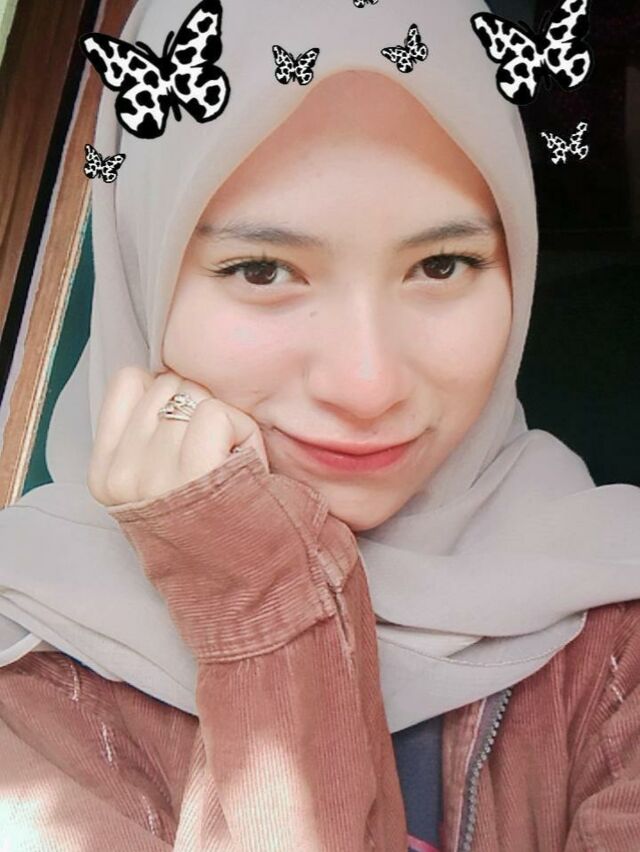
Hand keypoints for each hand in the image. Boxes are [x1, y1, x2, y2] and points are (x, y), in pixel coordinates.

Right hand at [88, 367, 268, 506]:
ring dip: (225, 419)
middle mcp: (121, 475)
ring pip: (194, 395)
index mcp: (105, 474)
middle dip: (200, 406)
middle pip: (168, 384)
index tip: (186, 432)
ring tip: (228, 462)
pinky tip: (241, 463)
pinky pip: (216, 412)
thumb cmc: (214, 521)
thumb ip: (148, 433)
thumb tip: (166, 375)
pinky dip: (241, 430)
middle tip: (214, 454)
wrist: (248, 582)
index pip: (128, 380)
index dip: (169, 393)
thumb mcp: (160, 480)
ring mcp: (152, 474)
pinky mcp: (191, 474)